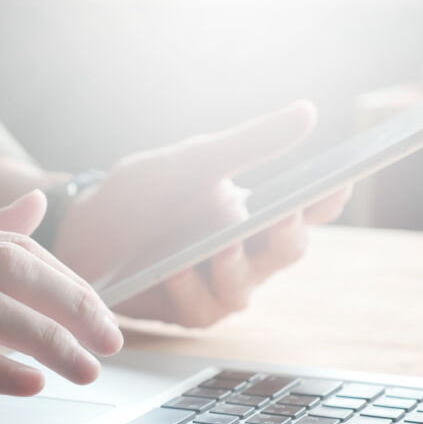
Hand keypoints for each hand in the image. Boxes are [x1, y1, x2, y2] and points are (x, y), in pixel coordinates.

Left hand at [52, 101, 350, 326]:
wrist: (83, 230)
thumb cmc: (143, 195)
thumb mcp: (193, 161)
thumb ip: (248, 143)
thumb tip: (307, 113)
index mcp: (256, 211)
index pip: (309, 207)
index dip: (329, 197)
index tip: (339, 181)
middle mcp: (247, 252)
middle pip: (288, 251)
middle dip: (288, 235)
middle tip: (285, 215)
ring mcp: (219, 285)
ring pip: (245, 288)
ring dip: (234, 266)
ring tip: (224, 243)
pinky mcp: (188, 311)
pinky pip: (201, 307)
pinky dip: (188, 286)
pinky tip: (175, 268)